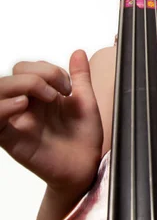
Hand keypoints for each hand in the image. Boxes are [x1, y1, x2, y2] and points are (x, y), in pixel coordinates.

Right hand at [0, 50, 103, 197]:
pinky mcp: (11, 139)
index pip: (27, 68)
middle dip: (37, 75)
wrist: (85, 167)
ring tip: (45, 97)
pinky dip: (3, 107)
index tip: (68, 87)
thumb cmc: (83, 138)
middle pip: (11, 76)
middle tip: (58, 93)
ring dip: (21, 85)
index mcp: (40, 95)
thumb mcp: (86, 102)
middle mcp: (25, 105)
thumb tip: (78, 52)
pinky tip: (23, 104)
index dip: (48, 69)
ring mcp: (16, 121)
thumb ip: (80, 77)